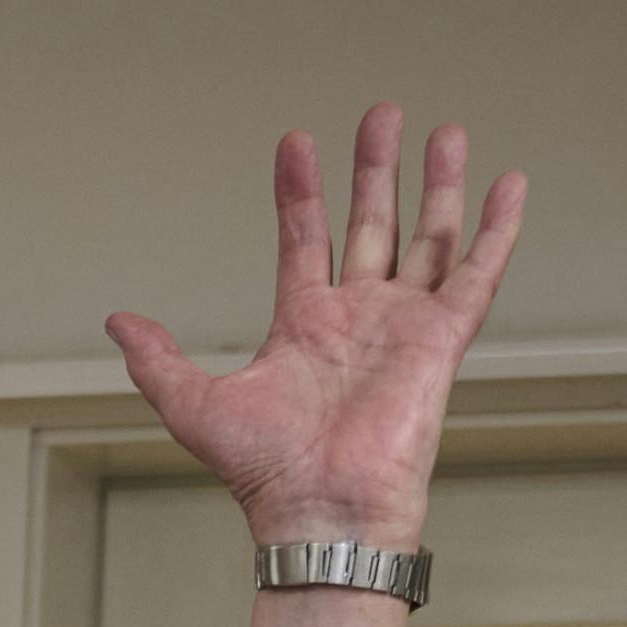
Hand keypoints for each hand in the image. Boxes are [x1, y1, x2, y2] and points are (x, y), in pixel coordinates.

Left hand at [109, 109, 526, 550]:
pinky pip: (478, 275)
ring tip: (443, 131)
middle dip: (376, 168)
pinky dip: (497, 230)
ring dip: (436, 185)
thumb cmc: (265, 475)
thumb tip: (117, 323)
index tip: (297, 141)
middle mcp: (358, 318)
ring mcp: (403, 326)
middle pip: (373, 224)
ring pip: (428, 238)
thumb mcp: (193, 405)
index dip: (301, 189)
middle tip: (383, 114)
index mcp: (304, 324)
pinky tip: (509, 184)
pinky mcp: (442, 341)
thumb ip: (158, 359)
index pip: (305, 236)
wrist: (320, 512)